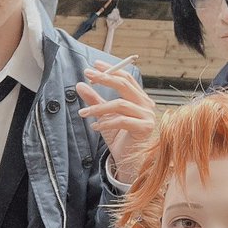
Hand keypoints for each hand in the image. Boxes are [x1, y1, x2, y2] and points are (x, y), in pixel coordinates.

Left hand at [75, 60, 156, 183]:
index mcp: (138, 99)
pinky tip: (95, 127)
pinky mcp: (144, 128)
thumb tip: (80, 84)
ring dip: (98, 107)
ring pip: (120, 104)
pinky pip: (122, 120)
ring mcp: (147, 116)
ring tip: (83, 113)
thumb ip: (94, 101)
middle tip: (87, 74)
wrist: (130, 162)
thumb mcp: (103, 117)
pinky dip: (106, 122)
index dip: (111, 70)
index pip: (126, 78)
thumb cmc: (119, 139)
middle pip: (125, 84)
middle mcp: (146, 104)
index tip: (94, 65)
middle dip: (105, 78)